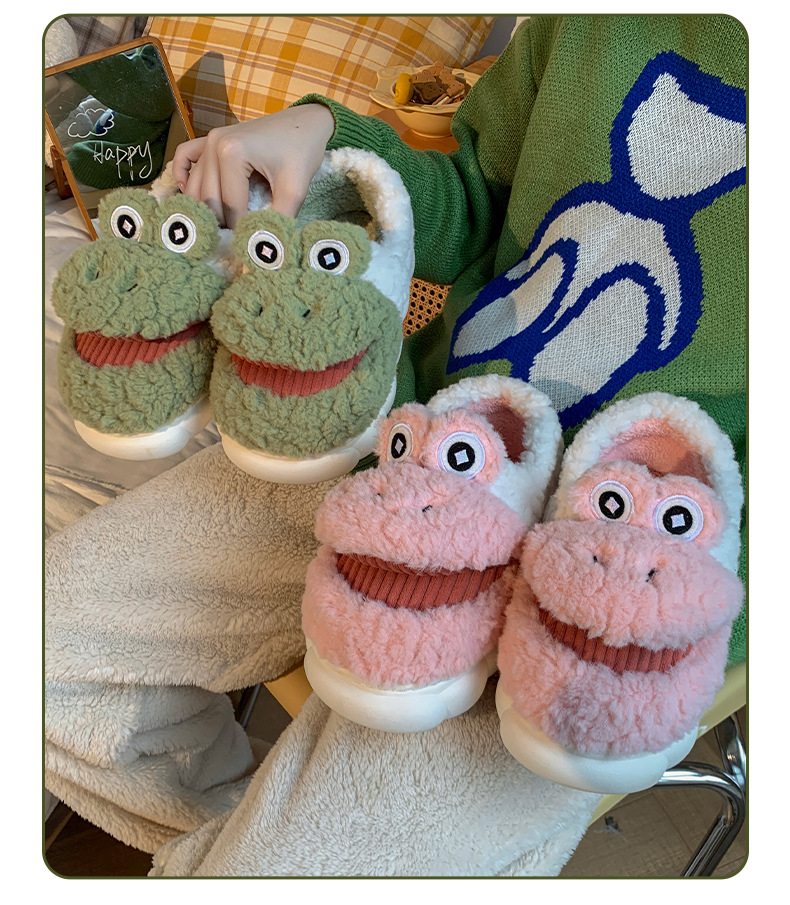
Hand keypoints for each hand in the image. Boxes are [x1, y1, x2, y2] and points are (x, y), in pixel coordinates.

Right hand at [171, 104, 334, 227]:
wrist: (305, 123)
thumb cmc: (302, 152)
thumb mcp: (295, 189)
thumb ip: (279, 218)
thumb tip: (266, 246)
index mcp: (232, 154)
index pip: (230, 206)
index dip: (241, 229)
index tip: (252, 243)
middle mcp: (215, 145)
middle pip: (209, 199)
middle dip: (223, 223)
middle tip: (237, 239)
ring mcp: (209, 140)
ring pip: (195, 186)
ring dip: (206, 208)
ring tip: (223, 227)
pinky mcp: (209, 139)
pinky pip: (184, 158)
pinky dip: (184, 177)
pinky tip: (195, 196)